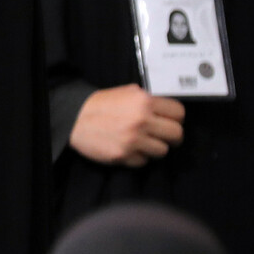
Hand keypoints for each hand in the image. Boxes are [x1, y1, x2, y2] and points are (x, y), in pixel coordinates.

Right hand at [67, 84, 184, 165]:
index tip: (171, 122)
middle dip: (172, 137)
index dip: (176, 118)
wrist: (74, 119)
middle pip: (177, 134)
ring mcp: (133, 139)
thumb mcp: (126, 92)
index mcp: (144, 101)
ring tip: (143, 143)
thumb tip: (166, 109)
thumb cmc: (100, 105)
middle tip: (164, 137)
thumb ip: (148, 99)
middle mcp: (142, 120)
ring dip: (155, 148)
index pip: (179, 113)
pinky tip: (129, 149)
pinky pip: (144, 161)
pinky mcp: (124, 155)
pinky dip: (139, 157)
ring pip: (163, 151)